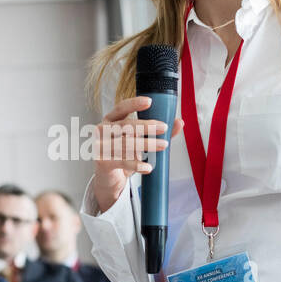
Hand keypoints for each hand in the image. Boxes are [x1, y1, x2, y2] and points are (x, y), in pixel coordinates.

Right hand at [92, 96, 184, 212]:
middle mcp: (103, 130)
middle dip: (146, 126)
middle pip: (125, 125)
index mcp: (111, 121)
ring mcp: (100, 146)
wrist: (109, 179)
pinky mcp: (102, 161)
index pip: (121, 108)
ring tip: (162, 145)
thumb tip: (179, 122)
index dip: (134, 104)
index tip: (150, 101)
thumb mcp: (140, 142)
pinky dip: (137, 164)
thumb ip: (157, 132)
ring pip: (125, 142)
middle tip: (164, 128)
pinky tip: (148, 167)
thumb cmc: (124, 156)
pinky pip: (121, 161)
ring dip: (146, 144)